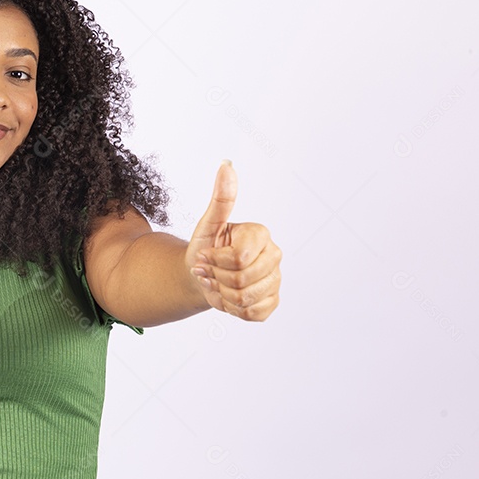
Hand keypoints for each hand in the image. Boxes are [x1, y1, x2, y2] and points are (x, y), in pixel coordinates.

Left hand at [184, 160, 280, 320]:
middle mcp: (274, 256)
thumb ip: (220, 198)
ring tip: (217, 282)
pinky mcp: (272, 301)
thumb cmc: (205, 247)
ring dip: (222, 294)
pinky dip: (233, 309)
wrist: (202, 275)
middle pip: (242, 280)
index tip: (205, 255)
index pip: (238, 258)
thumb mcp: (207, 224)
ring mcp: (275, 280)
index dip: (215, 262)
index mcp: (260, 234)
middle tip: (209, 271)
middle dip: (217, 278)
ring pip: (246, 298)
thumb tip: (226, 165)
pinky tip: (227, 296)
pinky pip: (252, 313)